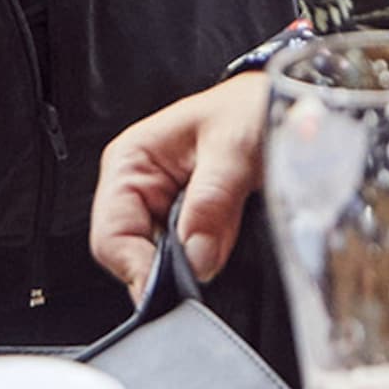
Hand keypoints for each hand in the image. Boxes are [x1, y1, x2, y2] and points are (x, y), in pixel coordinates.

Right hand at [91, 72, 269, 298]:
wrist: (276, 104)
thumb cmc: (246, 110)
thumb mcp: (234, 147)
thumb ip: (213, 201)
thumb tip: (195, 259)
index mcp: (129, 161)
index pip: (111, 237)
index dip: (140, 269)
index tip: (179, 285)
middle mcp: (134, 188)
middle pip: (131, 257)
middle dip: (172, 266)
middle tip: (210, 256)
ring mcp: (157, 209)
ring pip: (159, 264)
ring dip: (192, 261)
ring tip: (223, 232)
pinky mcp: (181, 224)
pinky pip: (184, 258)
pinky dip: (205, 257)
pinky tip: (224, 237)